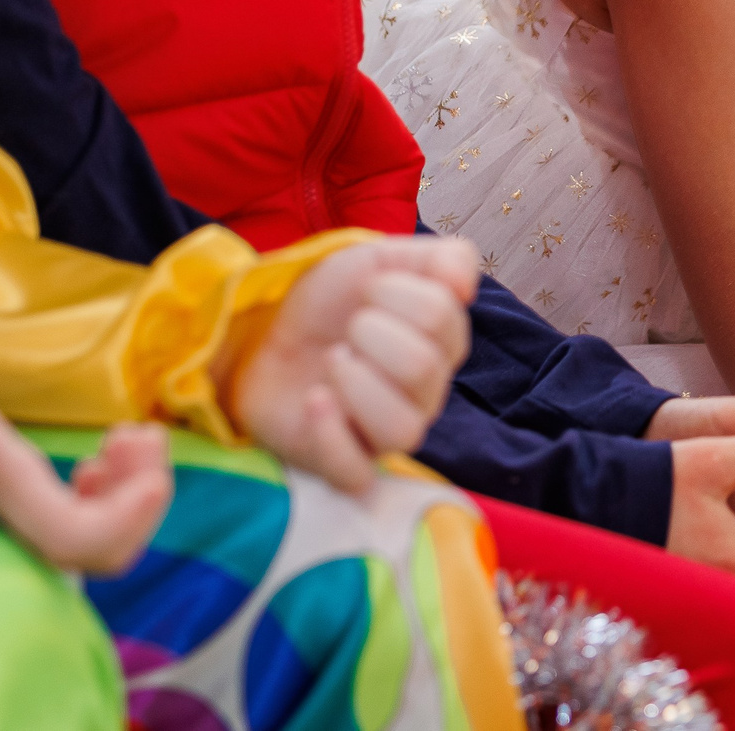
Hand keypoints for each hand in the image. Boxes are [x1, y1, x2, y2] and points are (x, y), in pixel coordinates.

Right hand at [0, 332, 173, 576]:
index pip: (78, 541)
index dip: (129, 515)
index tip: (150, 459)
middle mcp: (4, 520)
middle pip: (97, 551)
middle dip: (140, 497)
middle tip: (139, 438)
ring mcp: (2, 514)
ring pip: (89, 537)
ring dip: (130, 490)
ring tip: (126, 440)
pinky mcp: (1, 500)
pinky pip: (71, 518)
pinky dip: (108, 489)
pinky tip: (101, 457)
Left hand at [231, 237, 477, 491]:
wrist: (268, 336)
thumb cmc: (332, 303)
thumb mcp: (381, 261)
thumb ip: (440, 260)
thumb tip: (466, 284)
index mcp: (441, 345)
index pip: (443, 317)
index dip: (397, 290)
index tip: (368, 288)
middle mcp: (424, 397)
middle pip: (423, 370)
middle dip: (373, 332)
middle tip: (348, 327)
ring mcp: (385, 436)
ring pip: (401, 429)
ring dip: (356, 382)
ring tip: (332, 360)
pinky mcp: (344, 466)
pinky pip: (356, 473)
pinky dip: (331, 433)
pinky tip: (315, 398)